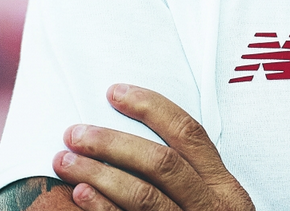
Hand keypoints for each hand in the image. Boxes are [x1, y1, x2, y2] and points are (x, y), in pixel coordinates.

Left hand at [52, 84, 254, 210]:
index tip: (114, 92)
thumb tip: (132, 137)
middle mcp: (211, 208)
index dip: (150, 107)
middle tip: (74, 131)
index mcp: (225, 188)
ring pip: (143, 195)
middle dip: (112, 141)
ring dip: (98, 171)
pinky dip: (103, 208)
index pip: (188, 134)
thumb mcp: (212, 204)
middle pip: (160, 162)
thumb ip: (188, 176)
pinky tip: (80, 194)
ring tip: (64, 158)